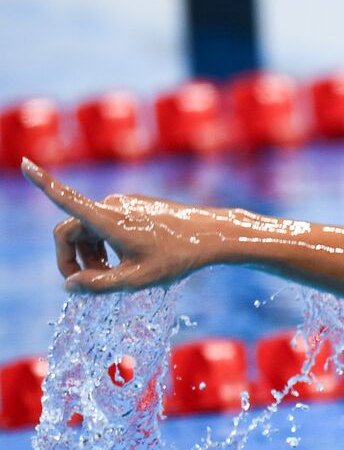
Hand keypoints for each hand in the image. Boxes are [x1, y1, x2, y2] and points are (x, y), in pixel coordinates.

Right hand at [22, 158, 231, 292]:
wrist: (212, 236)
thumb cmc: (177, 257)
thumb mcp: (137, 279)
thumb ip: (99, 285)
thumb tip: (69, 286)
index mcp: (108, 219)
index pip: (66, 198)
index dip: (43, 183)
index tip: (24, 164)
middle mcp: (111, 206)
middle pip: (71, 231)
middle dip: (73, 259)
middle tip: (90, 285)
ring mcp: (123, 205)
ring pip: (88, 231)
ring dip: (90, 256)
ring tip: (112, 277)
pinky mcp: (134, 208)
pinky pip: (106, 226)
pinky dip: (105, 246)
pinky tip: (127, 263)